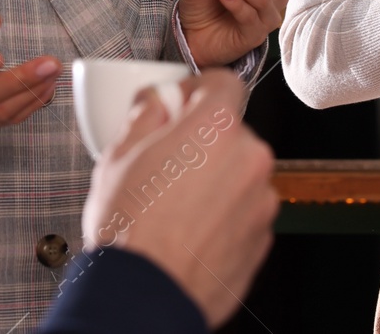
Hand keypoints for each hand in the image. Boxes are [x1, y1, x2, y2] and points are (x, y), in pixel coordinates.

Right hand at [81, 70, 276, 328]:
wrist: (143, 296)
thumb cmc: (130, 230)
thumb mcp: (118, 154)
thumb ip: (146, 114)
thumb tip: (155, 101)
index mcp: (216, 127)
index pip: (223, 82)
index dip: (196, 89)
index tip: (180, 103)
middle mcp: (249, 158)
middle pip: (230, 132)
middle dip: (201, 141)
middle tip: (165, 162)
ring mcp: (260, 201)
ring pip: (237, 174)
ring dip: (213, 180)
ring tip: (173, 205)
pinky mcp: (261, 238)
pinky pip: (242, 212)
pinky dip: (221, 215)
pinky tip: (188, 230)